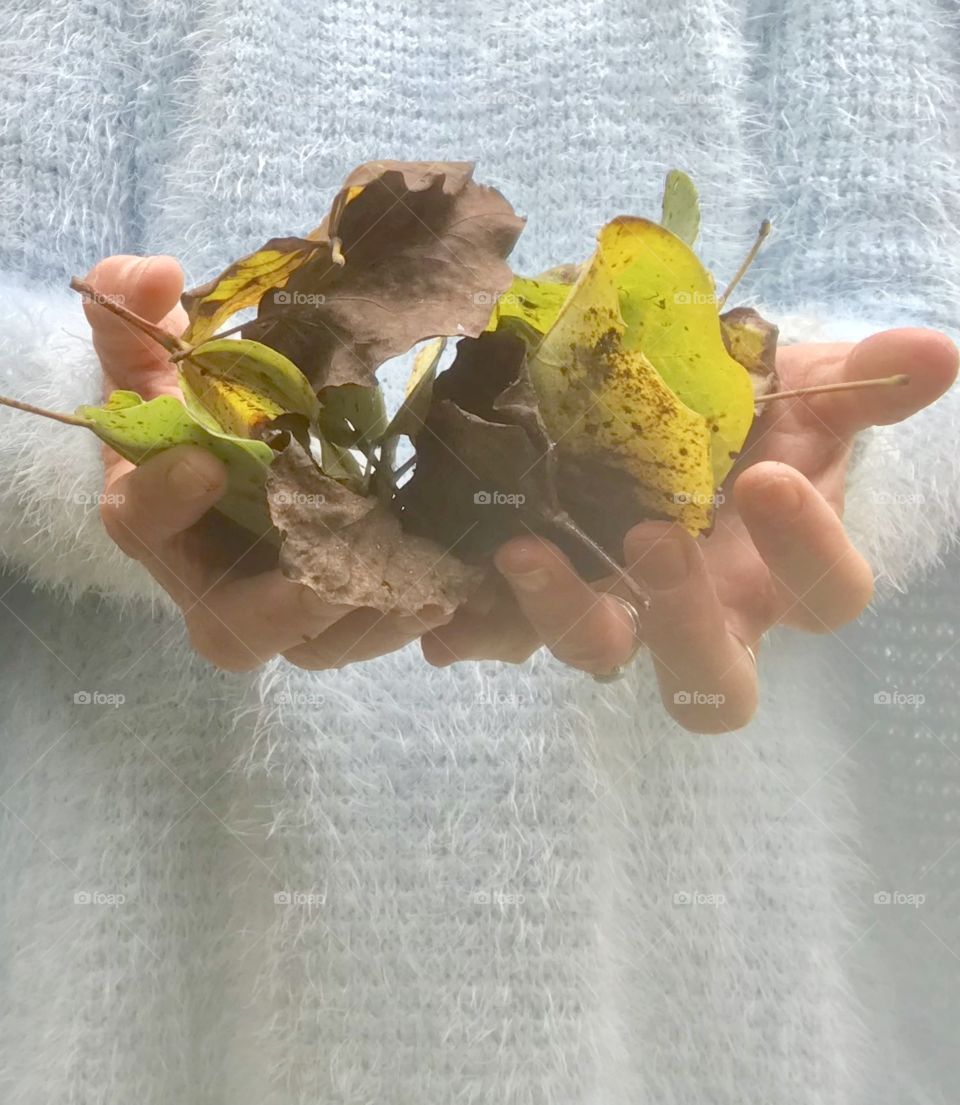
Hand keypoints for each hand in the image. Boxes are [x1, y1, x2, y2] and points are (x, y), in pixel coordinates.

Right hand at [83, 254, 450, 671]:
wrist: (243, 442)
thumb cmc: (196, 399)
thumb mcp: (158, 348)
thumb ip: (135, 306)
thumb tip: (160, 274)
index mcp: (153, 515)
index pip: (139, 522)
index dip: (165, 500)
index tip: (207, 463)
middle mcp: (210, 580)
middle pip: (233, 629)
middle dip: (286, 608)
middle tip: (337, 571)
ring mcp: (275, 605)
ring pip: (312, 646)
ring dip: (367, 624)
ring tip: (425, 589)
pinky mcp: (330, 610)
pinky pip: (362, 637)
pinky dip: (404, 620)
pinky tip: (449, 589)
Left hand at [421, 327, 957, 731]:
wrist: (672, 403)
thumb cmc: (753, 406)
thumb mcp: (806, 386)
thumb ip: (861, 383)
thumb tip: (940, 355)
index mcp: (782, 569)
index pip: (828, 596)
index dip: (809, 554)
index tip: (767, 480)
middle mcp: (709, 611)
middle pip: (715, 680)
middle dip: (686, 620)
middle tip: (653, 538)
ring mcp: (625, 609)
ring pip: (606, 658)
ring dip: (566, 617)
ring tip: (523, 551)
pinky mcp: (552, 595)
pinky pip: (514, 633)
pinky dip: (480, 628)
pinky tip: (443, 620)